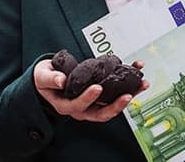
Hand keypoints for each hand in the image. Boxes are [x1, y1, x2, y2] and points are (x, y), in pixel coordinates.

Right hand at [32, 58, 147, 121]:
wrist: (49, 80)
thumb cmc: (46, 79)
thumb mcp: (42, 77)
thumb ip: (50, 78)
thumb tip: (61, 80)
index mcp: (66, 105)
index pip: (79, 105)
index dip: (88, 98)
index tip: (97, 88)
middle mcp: (82, 109)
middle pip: (102, 113)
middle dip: (117, 105)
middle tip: (127, 94)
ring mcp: (93, 104)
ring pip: (113, 105)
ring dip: (129, 95)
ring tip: (141, 84)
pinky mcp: (101, 97)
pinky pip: (115, 94)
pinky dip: (128, 85)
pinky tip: (137, 72)